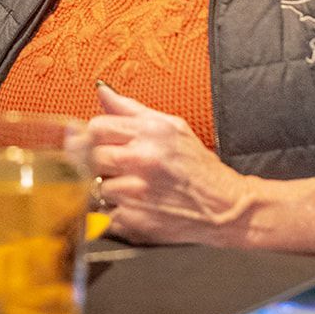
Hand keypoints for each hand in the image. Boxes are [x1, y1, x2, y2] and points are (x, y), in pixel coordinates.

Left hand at [88, 84, 254, 246]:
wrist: (225, 209)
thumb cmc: (197, 167)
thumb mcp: (171, 126)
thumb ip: (131, 109)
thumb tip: (102, 91)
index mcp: (150, 133)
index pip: (96, 127)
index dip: (95, 135)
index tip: (102, 143)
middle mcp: (143, 161)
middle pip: (90, 156)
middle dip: (96, 162)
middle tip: (114, 167)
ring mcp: (137, 193)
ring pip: (93, 186)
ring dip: (104, 188)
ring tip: (126, 187)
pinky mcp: (135, 222)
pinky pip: (102, 214)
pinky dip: (110, 212)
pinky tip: (129, 207)